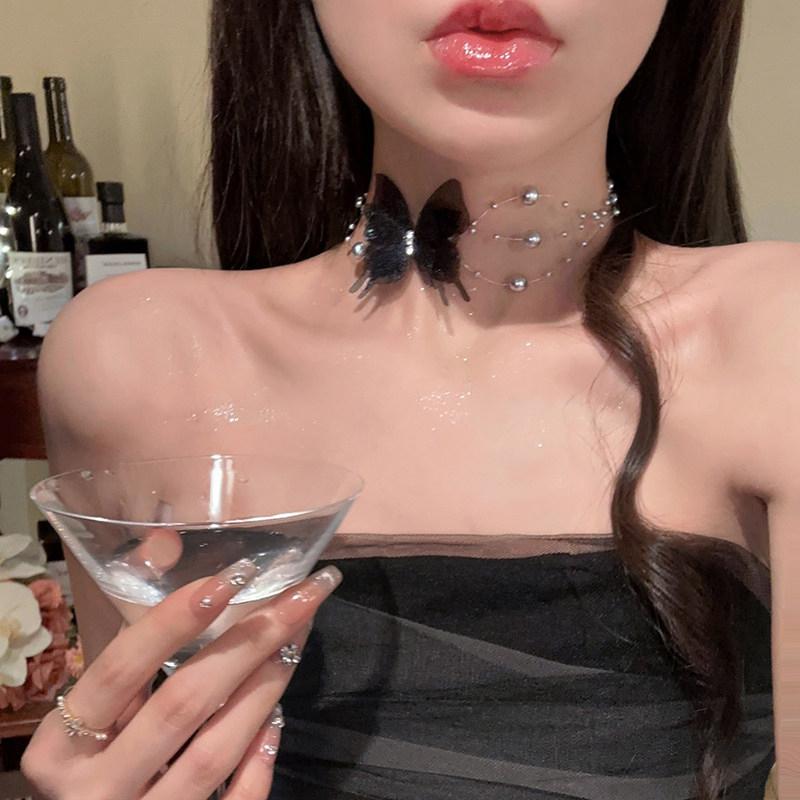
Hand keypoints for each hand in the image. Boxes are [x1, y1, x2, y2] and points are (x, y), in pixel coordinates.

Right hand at [22, 562, 342, 799]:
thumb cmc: (93, 763)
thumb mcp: (95, 711)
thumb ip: (130, 638)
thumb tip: (166, 542)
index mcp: (59, 748)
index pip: (120, 670)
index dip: (175, 619)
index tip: (236, 574)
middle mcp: (92, 792)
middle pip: (183, 704)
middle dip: (251, 640)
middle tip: (304, 594)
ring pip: (215, 751)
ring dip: (266, 687)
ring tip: (300, 638)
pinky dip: (259, 761)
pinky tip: (278, 720)